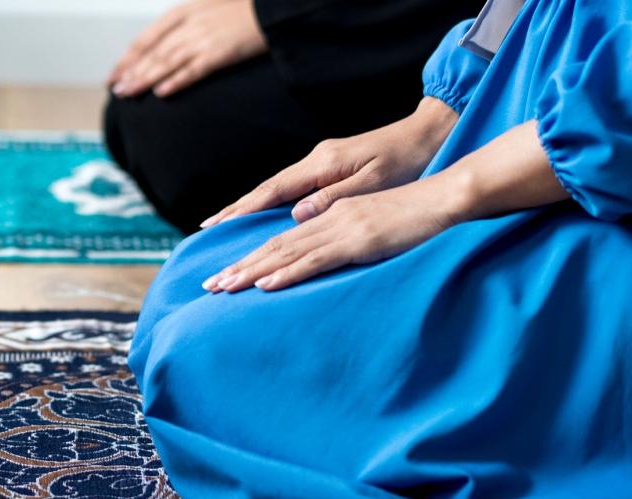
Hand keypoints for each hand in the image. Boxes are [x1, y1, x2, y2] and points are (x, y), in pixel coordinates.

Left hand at [109, 0, 267, 97]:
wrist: (271, 11)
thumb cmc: (239, 12)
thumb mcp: (203, 11)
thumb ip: (181, 28)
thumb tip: (160, 51)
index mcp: (181, 13)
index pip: (146, 38)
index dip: (128, 58)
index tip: (114, 74)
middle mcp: (188, 25)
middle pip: (153, 52)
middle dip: (132, 72)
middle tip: (116, 90)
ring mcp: (203, 39)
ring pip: (167, 62)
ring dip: (145, 79)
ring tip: (129, 94)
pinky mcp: (219, 54)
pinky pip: (193, 70)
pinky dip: (176, 81)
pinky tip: (162, 93)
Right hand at [200, 97, 457, 227]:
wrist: (426, 135)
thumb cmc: (406, 161)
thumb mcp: (373, 183)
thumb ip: (333, 199)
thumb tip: (295, 216)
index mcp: (322, 166)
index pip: (273, 192)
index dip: (243, 211)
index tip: (217, 226)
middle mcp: (315, 163)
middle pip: (265, 191)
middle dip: (234, 212)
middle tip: (206, 230)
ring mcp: (320, 164)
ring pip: (274, 191)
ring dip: (247, 209)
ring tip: (221, 226)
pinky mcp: (328, 169)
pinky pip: (289, 190)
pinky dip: (268, 204)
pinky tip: (258, 214)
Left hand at [203, 175, 460, 292]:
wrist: (445, 197)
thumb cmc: (414, 214)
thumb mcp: (372, 226)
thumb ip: (343, 237)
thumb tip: (320, 254)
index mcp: (329, 214)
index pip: (282, 239)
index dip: (251, 257)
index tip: (227, 273)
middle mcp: (327, 217)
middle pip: (274, 245)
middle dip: (239, 266)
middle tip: (210, 286)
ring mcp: (340, 227)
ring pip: (285, 252)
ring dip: (251, 271)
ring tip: (224, 287)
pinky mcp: (356, 239)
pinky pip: (315, 259)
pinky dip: (287, 272)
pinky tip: (265, 284)